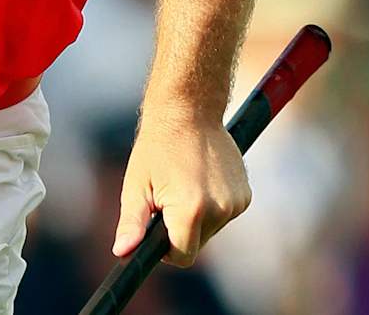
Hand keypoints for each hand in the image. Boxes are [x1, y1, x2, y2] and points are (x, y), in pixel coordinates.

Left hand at [113, 105, 251, 266]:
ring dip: (197, 217)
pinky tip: (201, 179)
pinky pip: (224, 215)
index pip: (181, 256)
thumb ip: (131, 223)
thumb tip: (122, 252)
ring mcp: (237, 202)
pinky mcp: (246, 195)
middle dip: (180, 229)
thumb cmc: (157, 148)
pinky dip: (212, 206)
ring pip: (211, 230)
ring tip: (184, 183)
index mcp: (192, 209)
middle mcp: (220, 209)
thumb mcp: (136, 185)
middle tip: (167, 197)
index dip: (165, 248)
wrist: (189, 112)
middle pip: (197, 243)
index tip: (156, 227)